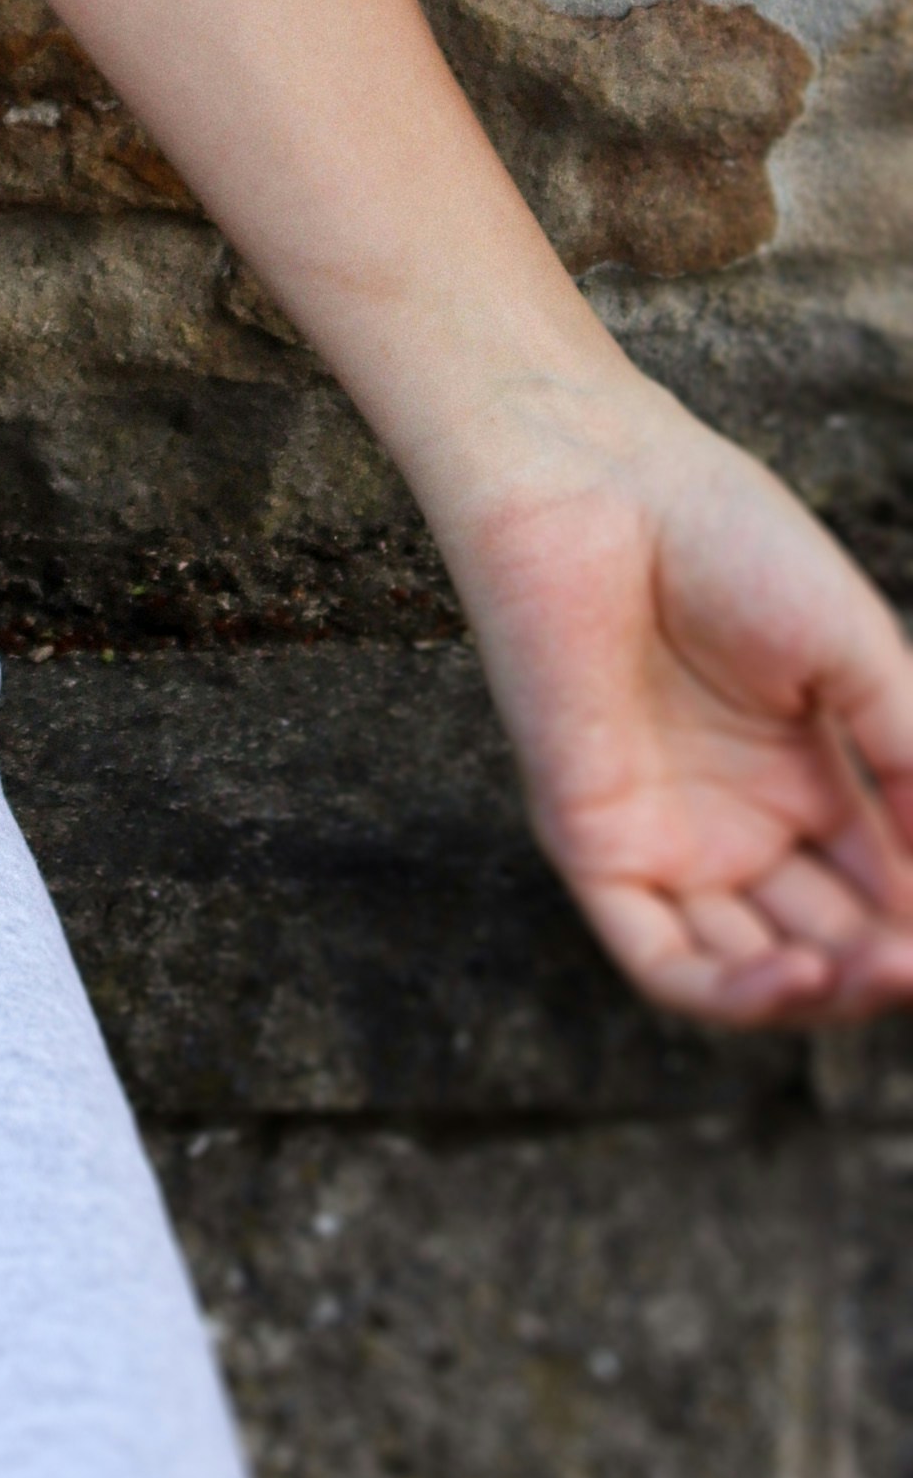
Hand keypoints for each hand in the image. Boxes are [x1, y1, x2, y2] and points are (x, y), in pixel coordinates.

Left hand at [441, 372, 912, 1023]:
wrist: (594, 481)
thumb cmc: (725, 538)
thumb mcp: (859, 658)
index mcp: (803, 777)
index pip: (883, 891)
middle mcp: (737, 820)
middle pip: (826, 941)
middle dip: (884, 968)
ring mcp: (666, 836)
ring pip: (748, 969)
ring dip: (819, 996)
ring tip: (881, 971)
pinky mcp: (593, 842)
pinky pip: (661, 958)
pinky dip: (732, 992)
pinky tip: (801, 976)